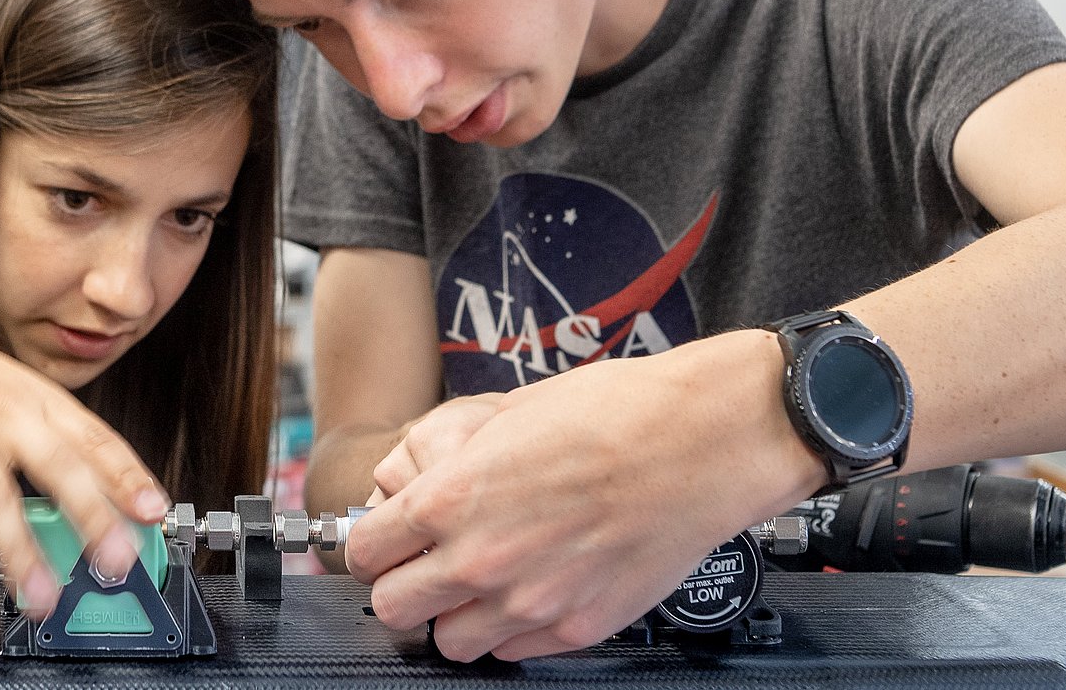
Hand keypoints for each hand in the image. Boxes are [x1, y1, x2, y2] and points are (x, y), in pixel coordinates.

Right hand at [0, 298, 167, 619]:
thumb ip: (47, 436)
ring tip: (37, 595)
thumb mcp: (8, 389)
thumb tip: (93, 491)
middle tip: (116, 559)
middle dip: (92, 516)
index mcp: (35, 399)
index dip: (128, 477)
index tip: (154, 512)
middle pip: (58, 466)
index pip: (95, 438)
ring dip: (19, 550)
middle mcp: (3, 412)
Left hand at [345, 330, 826, 661]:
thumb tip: (413, 483)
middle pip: (393, 608)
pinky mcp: (575, 628)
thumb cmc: (614, 414)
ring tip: (484, 583)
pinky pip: (512, 652)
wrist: (701, 442)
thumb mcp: (505, 418)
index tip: (384, 542)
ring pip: (450, 642)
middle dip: (403, 585)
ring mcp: (528, 602)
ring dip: (456, 615)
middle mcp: (479, 560)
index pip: (364, 552)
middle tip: (426, 566)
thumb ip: (447, 465)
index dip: (371, 545)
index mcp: (449, 498)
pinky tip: (531, 591)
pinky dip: (510, 630)